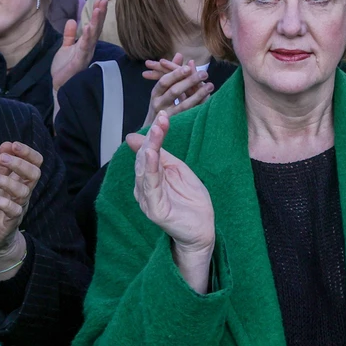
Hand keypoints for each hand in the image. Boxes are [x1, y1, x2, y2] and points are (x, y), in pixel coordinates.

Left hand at [0, 142, 42, 272]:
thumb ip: (2, 166)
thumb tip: (7, 143)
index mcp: (21, 182)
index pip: (36, 163)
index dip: (28, 152)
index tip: (13, 145)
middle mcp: (24, 194)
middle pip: (34, 174)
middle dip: (20, 163)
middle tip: (2, 158)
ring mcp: (19, 209)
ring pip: (23, 192)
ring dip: (7, 181)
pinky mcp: (9, 224)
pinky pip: (13, 212)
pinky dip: (3, 203)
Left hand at [49, 0, 108, 97]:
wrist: (58, 85)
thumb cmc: (64, 68)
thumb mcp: (65, 48)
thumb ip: (70, 36)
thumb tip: (72, 20)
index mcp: (86, 44)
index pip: (94, 26)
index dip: (98, 14)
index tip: (100, 0)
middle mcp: (88, 48)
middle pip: (96, 28)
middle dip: (100, 14)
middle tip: (103, 0)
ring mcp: (85, 54)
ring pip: (93, 36)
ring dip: (96, 22)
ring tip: (98, 9)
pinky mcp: (79, 61)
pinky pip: (84, 47)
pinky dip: (87, 37)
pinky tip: (88, 27)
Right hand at [126, 110, 216, 291]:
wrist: (203, 230)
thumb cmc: (191, 202)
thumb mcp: (180, 172)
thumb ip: (163, 156)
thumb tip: (143, 138)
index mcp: (150, 178)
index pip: (148, 152)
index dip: (153, 134)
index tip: (162, 115)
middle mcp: (144, 188)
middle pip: (144, 158)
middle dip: (153, 137)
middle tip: (161, 119)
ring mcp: (148, 200)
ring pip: (145, 170)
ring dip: (150, 149)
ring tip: (156, 132)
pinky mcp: (155, 210)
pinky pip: (151, 187)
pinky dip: (151, 170)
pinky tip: (152, 155)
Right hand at [140, 54, 212, 131]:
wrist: (154, 130)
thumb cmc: (161, 104)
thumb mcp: (163, 88)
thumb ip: (172, 71)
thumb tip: (179, 55)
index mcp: (155, 93)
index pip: (164, 81)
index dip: (176, 73)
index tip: (189, 67)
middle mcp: (159, 104)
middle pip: (174, 91)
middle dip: (190, 81)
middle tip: (204, 73)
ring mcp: (168, 116)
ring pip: (184, 105)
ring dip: (198, 94)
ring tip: (210, 85)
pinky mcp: (177, 124)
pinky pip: (189, 114)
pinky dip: (199, 106)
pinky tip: (208, 99)